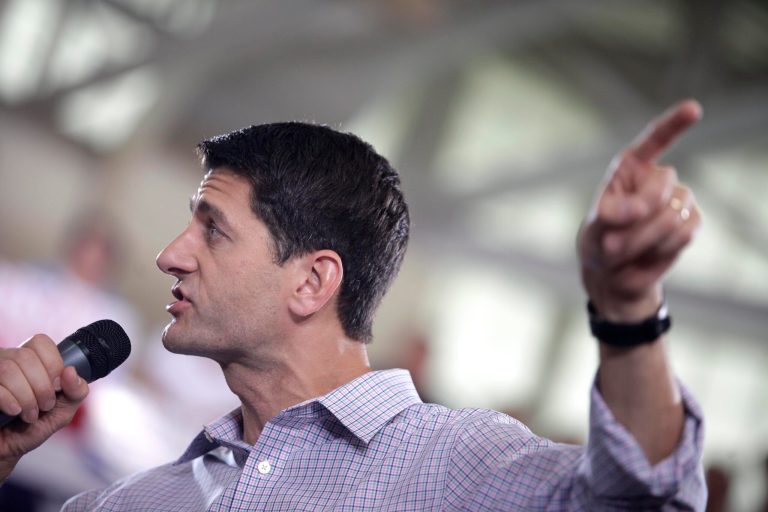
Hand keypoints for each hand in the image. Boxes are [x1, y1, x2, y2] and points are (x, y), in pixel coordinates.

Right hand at [0, 335, 88, 481]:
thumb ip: (75, 392)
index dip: (52, 364)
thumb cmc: (32, 428)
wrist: (7, 452)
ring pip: (8, 369)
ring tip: (29, 415)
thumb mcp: (62, 411)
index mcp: (29, 360)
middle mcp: (6, 361)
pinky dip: (10, 401)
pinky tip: (14, 412)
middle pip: (26, 357)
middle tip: (44, 406)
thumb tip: (71, 372)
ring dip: (26, 397)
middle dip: (42, 387)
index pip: (40, 342)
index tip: (57, 387)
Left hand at [578, 100, 702, 321]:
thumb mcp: (593, 231)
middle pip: (661, 187)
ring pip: (671, 216)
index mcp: (629, 168)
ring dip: (642, 242)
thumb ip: (609, 215)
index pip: (654, 139)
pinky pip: (682, 235)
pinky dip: (660, 251)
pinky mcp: (691, 222)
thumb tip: (638, 209)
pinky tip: (647, 255)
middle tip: (611, 244)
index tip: (693, 109)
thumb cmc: (599, 243)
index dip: (673, 124)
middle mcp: (658, 179)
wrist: (615, 274)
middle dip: (636, 220)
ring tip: (624, 252)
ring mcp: (679, 199)